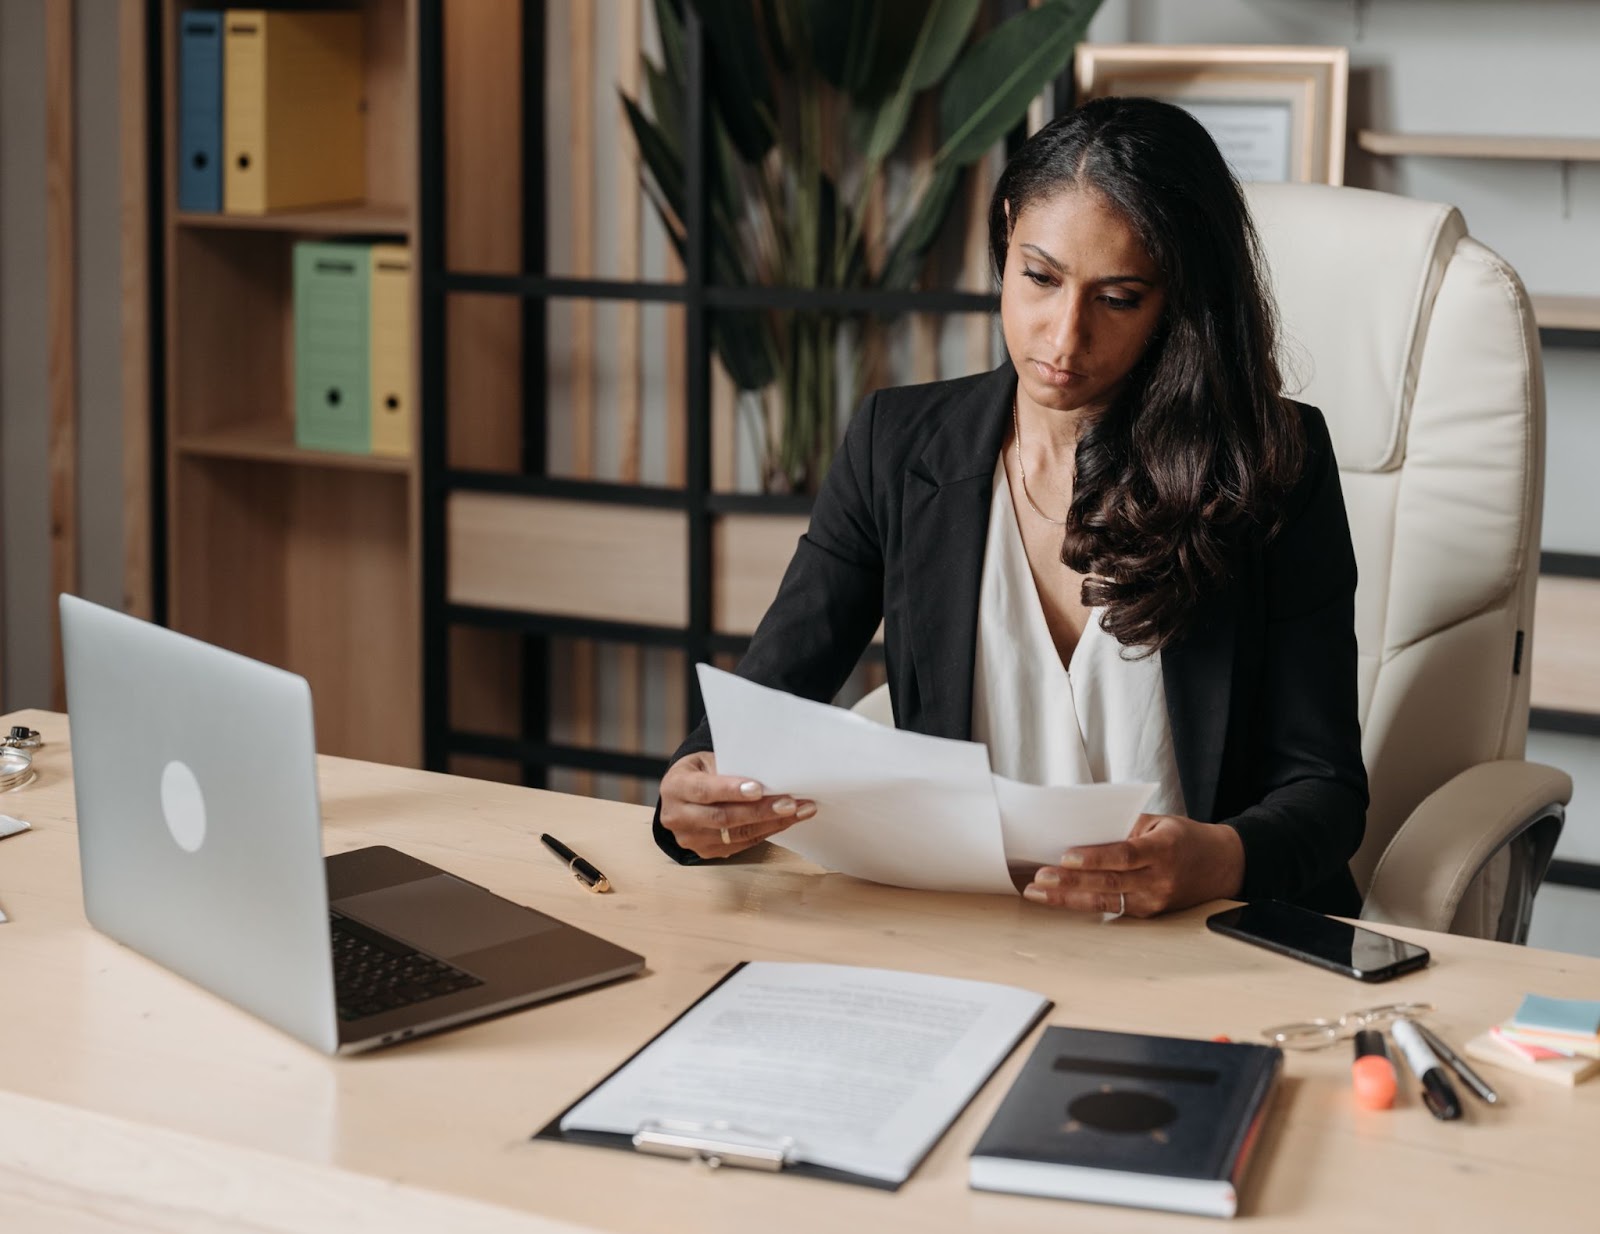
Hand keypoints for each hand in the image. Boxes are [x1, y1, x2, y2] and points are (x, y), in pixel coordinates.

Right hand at [658, 751, 815, 857]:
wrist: (683, 794)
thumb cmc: (701, 771)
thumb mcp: (707, 761)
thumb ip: (730, 768)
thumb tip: (769, 775)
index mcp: (675, 786)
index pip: (704, 790)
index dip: (731, 790)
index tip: (759, 789)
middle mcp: (678, 816)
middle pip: (723, 817)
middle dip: (761, 811)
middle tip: (791, 803)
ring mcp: (691, 838)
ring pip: (736, 834)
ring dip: (772, 823)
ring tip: (799, 811)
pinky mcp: (706, 851)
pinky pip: (741, 844)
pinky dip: (767, 831)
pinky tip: (786, 821)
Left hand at [1022, 813, 1244, 917]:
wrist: (1222, 865)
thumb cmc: (1184, 838)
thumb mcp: (1158, 822)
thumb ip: (1123, 827)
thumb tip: (1081, 831)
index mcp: (1163, 849)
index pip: (1124, 855)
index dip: (1094, 857)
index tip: (1066, 856)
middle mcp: (1159, 879)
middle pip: (1109, 883)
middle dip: (1070, 882)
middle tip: (1040, 878)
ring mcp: (1154, 900)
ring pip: (1105, 901)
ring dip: (1068, 898)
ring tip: (1038, 893)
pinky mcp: (1148, 913)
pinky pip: (1112, 908)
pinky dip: (1083, 902)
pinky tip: (1059, 898)